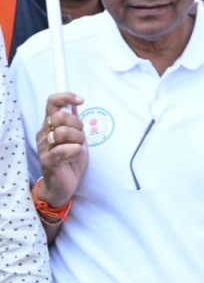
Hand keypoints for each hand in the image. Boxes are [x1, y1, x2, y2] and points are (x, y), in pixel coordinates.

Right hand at [36, 92, 86, 207]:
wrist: (62, 185)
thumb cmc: (69, 160)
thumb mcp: (75, 137)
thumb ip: (73, 122)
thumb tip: (75, 104)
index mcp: (50, 126)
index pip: (52, 102)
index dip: (66, 97)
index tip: (80, 101)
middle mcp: (44, 134)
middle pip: (60, 116)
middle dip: (77, 124)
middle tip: (80, 136)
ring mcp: (45, 147)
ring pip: (63, 132)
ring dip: (78, 140)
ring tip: (78, 148)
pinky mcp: (49, 161)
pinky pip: (65, 149)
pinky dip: (75, 152)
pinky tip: (74, 157)